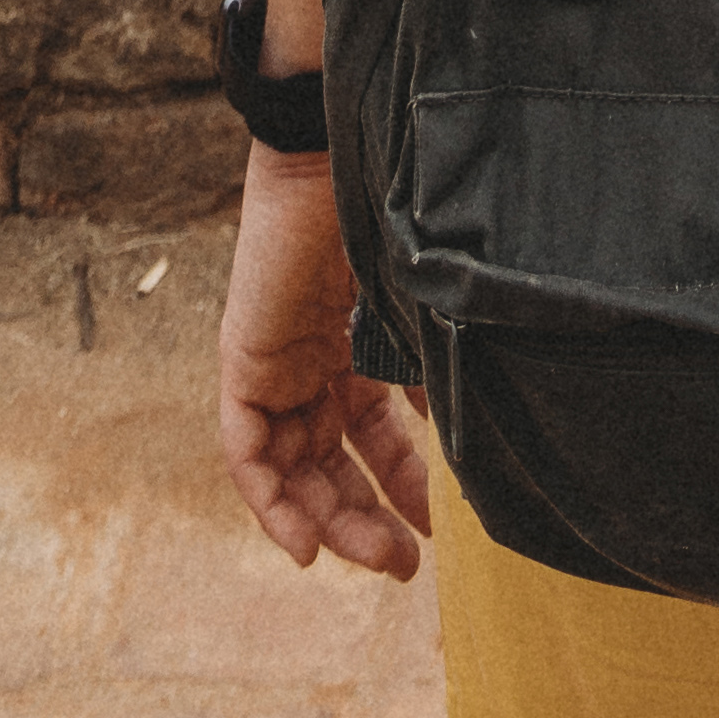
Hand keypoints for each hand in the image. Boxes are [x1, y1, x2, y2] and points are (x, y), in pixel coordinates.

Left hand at [214, 149, 434, 575]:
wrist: (335, 152)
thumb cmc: (386, 213)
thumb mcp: (420, 307)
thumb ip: (434, 371)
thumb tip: (474, 438)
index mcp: (356, 350)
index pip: (374, 439)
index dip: (402, 488)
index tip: (438, 533)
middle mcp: (313, 367)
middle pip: (332, 467)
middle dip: (369, 521)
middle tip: (407, 565)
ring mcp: (276, 368)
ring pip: (292, 473)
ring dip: (330, 523)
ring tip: (377, 557)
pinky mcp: (244, 365)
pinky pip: (247, 455)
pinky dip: (271, 504)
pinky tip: (304, 544)